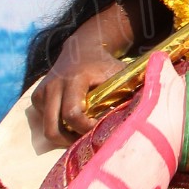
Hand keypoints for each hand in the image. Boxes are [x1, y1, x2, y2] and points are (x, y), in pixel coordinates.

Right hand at [30, 4, 131, 140]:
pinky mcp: (36, 96)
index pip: (74, 115)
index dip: (86, 129)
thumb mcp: (120, 72)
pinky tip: (71, 126)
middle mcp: (55, 85)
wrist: (81, 47)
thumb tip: (152, 109)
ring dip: (61, 136)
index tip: (100, 132)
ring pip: (46, 127)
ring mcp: (43, 91)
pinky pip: (41, 121)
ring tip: (80, 135)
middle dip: (69, 140)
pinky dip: (55, 128)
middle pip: (53, 127)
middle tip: (88, 140)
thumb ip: (134, 88)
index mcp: (75, 79)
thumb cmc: (105, 64)